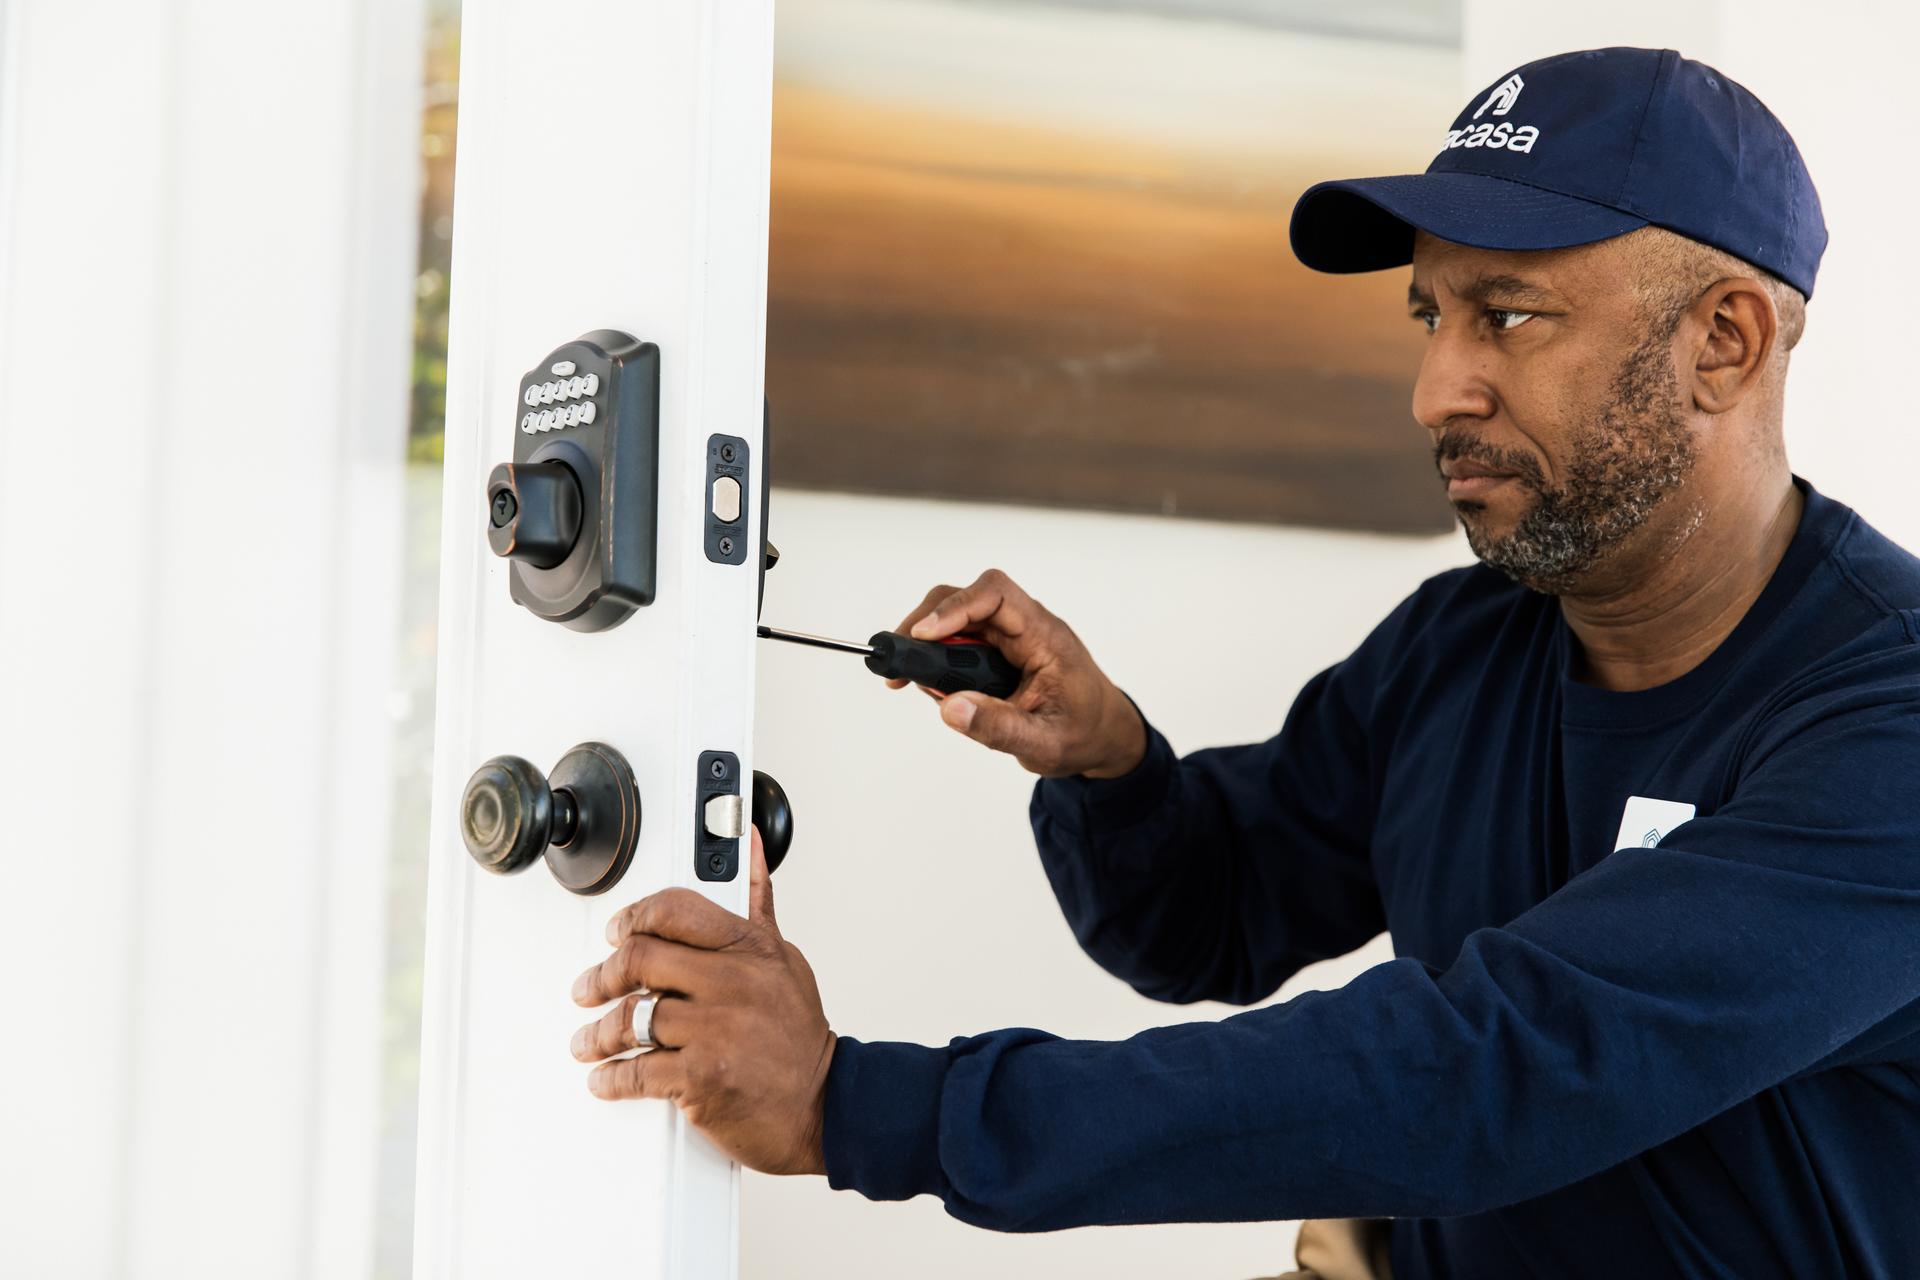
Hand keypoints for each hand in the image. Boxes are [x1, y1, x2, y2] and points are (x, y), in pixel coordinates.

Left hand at [568, 827, 834, 1175]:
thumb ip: (757, 907)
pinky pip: (637, 1071)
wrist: (824, 1106)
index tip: (617, 931)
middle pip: (639, 959)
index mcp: (749, 948)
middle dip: (602, 976)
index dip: (634, 917)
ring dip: (598, 1034)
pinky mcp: (701, 1078)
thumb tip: (750, 848)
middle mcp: (731, 983)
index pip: (674, 910)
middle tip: (590, 988)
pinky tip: (607, 1077)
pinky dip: (612, 1078)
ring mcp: (715, 1030)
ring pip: (631, 1018)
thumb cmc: (799, 1037)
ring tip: (590, 1041)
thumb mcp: (784, 960)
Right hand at [889, 568, 1145, 777]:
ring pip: (957, 615)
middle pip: (966, 597)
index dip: (955, 608)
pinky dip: (937, 656)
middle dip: (927, 623)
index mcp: (1044, 637)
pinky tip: (932, 685)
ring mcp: (1010, 636)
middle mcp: (1025, 626)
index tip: (923, 637)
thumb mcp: (1045, 743)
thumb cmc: (1083, 733)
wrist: (1103, 734)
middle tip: (899, 664)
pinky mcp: (998, 649)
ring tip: (907, 679)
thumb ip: (1000, 727)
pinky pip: (960, 638)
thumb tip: (949, 708)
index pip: (996, 595)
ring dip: (927, 641)